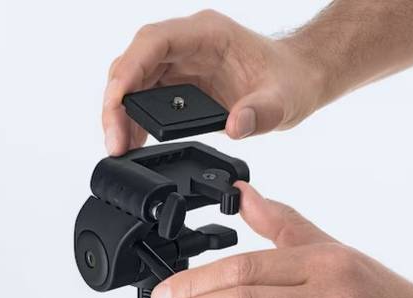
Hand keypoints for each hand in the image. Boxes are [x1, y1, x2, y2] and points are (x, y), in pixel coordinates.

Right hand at [102, 10, 324, 154]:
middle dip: (117, 102)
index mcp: (207, 34)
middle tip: (115, 141)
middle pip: (134, 64)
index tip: (116, 102)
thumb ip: (261, 112)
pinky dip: (136, 119)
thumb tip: (234, 127)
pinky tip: (134, 142)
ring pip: (134, 81)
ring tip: (120, 147)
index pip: (153, 42)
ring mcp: (181, 62)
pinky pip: (147, 97)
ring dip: (121, 113)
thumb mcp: (283, 99)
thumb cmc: (289, 78)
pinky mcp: (180, 83)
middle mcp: (188, 44)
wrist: (297, 80)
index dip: (128, 70)